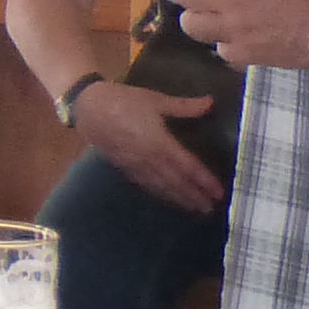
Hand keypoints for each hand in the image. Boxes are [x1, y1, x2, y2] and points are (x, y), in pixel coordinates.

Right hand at [69, 81, 225, 211]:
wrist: (89, 109)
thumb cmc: (123, 101)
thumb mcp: (155, 99)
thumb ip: (184, 106)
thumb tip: (211, 102)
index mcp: (161, 143)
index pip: (188, 167)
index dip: (204, 180)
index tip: (219, 192)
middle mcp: (150, 160)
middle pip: (177, 182)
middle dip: (194, 195)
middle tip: (211, 208)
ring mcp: (136, 166)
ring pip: (162, 187)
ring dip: (179, 198)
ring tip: (195, 208)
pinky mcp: (125, 168)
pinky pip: (147, 185)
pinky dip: (160, 193)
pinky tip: (167, 197)